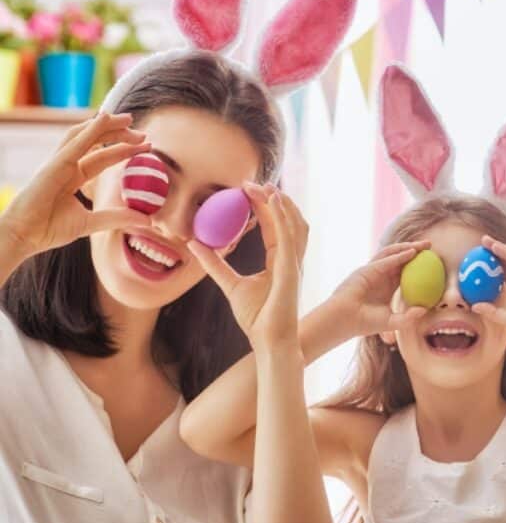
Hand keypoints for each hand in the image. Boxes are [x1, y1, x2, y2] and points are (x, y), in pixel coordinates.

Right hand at [0, 113, 151, 257]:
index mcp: (74, 176)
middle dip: (119, 134)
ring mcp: (59, 162)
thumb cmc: (48, 229)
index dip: (123, 150)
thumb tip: (148, 220)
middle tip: (143, 134)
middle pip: (96, 142)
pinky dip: (90, 130)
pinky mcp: (54, 164)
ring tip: (128, 119)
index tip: (146, 146)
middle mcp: (66, 165)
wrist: (24, 236)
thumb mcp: (91, 222)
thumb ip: (118, 218)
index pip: (103, 157)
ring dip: (107, 125)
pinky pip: (75, 143)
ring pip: (84, 135)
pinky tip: (104, 119)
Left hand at [188, 184, 307, 348]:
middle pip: (287, 221)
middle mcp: (291, 260)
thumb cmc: (256, 318)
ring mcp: (294, 263)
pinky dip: (282, 216)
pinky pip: (288, 236)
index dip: (265, 207)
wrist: (268, 340)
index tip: (248, 190)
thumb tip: (194, 244)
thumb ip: (215, 264)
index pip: (275, 228)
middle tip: (253, 182)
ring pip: (294, 224)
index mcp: (280, 263)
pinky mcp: (290, 269)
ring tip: (265, 186)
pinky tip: (273, 200)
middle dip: (274, 199)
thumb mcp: (230, 284)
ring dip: (281, 203)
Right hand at [324, 240, 430, 336]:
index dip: (419, 265)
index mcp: (387, 286)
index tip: (434, 262)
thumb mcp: (392, 322)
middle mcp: (381, 276)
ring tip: (423, 245)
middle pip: (400, 259)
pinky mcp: (367, 270)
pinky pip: (385, 261)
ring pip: (393, 255)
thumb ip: (408, 318)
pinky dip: (398, 256)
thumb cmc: (365, 323)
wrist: (345, 320)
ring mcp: (373, 271)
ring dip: (408, 248)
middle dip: (416, 250)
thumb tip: (425, 310)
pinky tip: (411, 253)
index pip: (405, 272)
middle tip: (432, 246)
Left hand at [471, 235, 505, 337]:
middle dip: (491, 255)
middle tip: (476, 248)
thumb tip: (473, 307)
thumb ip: (492, 312)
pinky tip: (496, 246)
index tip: (473, 266)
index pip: (500, 277)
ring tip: (484, 241)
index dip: (487, 270)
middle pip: (505, 264)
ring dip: (498, 248)